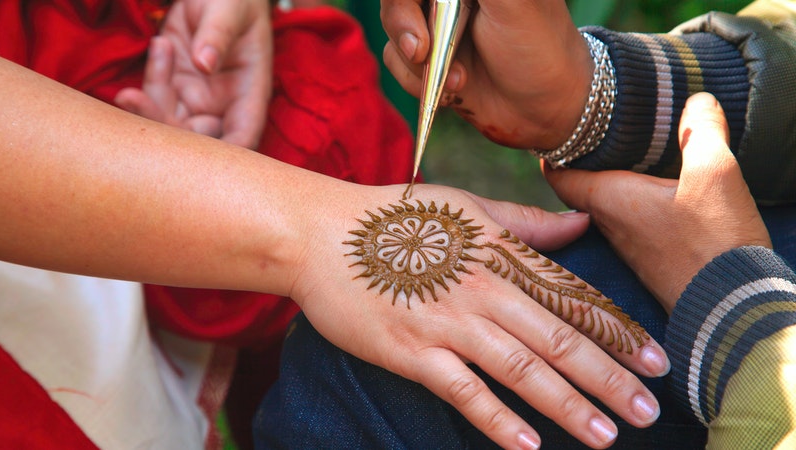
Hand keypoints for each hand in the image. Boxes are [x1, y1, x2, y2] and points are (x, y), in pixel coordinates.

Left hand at [114, 0, 271, 148]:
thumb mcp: (230, 9)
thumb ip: (218, 34)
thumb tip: (205, 63)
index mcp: (250, 93)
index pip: (242, 138)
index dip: (222, 156)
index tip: (189, 154)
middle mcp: (224, 104)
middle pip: (197, 139)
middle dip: (165, 128)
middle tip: (134, 98)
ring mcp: (197, 96)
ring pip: (170, 122)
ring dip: (149, 102)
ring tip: (159, 48)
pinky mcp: (174, 84)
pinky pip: (155, 96)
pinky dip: (151, 76)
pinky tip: (161, 44)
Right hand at [289, 183, 669, 448]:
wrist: (323, 235)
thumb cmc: (396, 218)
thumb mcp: (465, 207)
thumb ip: (525, 222)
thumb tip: (580, 221)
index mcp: (500, 254)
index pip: (573, 298)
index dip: (619, 332)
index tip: (658, 362)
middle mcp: (484, 290)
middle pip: (559, 339)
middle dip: (610, 378)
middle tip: (650, 411)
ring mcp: (449, 323)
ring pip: (522, 369)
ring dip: (567, 405)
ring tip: (606, 435)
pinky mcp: (412, 352)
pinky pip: (464, 391)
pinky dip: (498, 419)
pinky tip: (529, 446)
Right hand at [380, 0, 591, 148]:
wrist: (545, 109)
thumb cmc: (539, 47)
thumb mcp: (511, 1)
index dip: (406, 1)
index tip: (420, 17)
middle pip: (395, 1)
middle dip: (404, 27)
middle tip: (422, 52)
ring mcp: (435, 25)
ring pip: (392, 31)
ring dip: (417, 64)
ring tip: (460, 79)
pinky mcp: (428, 59)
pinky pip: (395, 61)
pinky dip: (415, 82)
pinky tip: (453, 91)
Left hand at [544, 93, 771, 312]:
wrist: (731, 309)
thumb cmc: (713, 243)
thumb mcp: (714, 174)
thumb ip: (702, 131)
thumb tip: (696, 99)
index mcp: (608, 199)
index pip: (558, 173)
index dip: (553, 148)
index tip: (555, 127)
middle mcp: (608, 225)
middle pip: (580, 186)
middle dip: (584, 159)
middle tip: (594, 132)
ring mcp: (629, 246)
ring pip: (606, 205)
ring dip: (612, 180)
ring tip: (627, 152)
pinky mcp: (651, 260)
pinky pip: (632, 221)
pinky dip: (636, 201)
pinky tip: (659, 191)